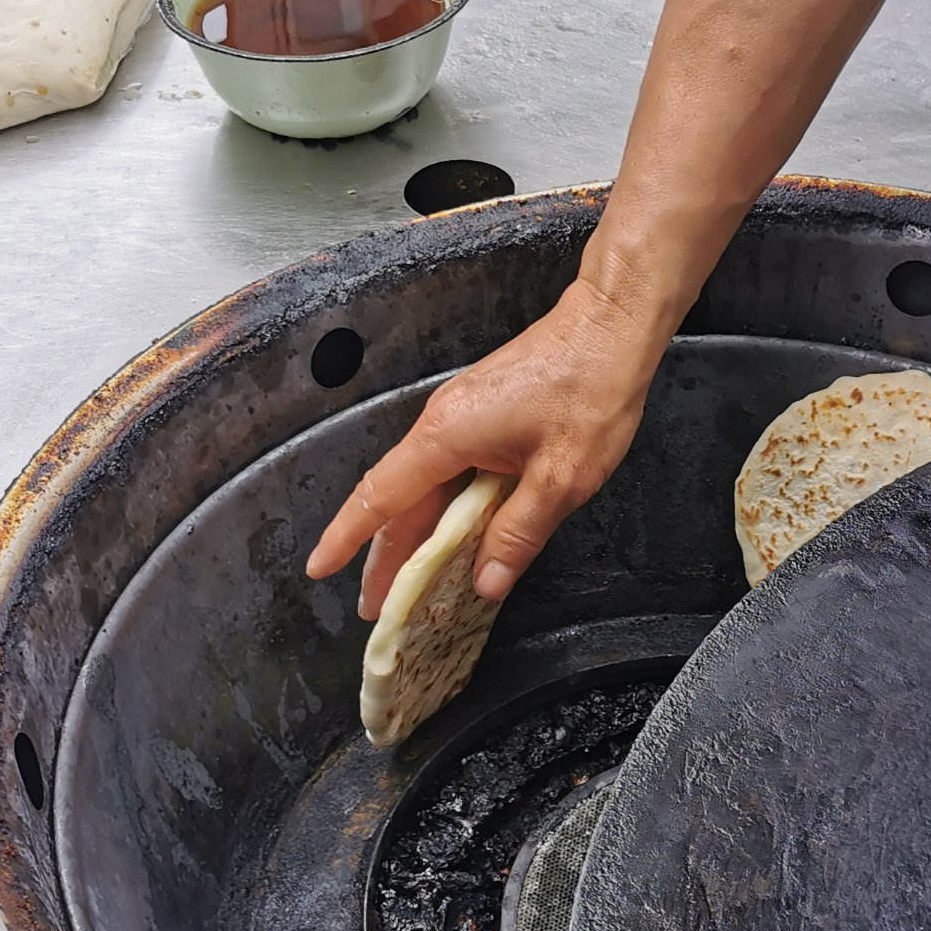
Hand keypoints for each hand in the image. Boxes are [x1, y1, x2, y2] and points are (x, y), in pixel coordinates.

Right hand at [305, 275, 663, 615]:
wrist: (611, 322)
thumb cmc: (591, 390)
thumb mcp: (562, 477)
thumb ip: (519, 533)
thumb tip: (485, 583)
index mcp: (446, 437)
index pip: (381, 498)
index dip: (347, 538)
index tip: (318, 568)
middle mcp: (441, 424)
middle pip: (399, 499)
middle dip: (384, 556)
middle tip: (378, 609)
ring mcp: (460, 416)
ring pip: (425, 486)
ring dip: (416, 535)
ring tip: (410, 586)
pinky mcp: (482, 413)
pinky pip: (449, 471)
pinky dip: (444, 510)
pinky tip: (458, 539)